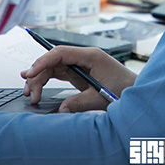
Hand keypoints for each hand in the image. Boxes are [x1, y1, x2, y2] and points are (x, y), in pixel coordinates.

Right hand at [21, 45, 135, 112]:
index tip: (31, 73)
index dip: (43, 62)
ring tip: (30, 93)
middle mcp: (83, 57)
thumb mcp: (101, 98)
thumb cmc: (124, 90)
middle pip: (53, 61)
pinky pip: (58, 73)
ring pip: (53, 67)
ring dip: (40, 78)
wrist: (135, 93)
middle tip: (29, 92)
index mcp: (91, 56)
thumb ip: (80, 103)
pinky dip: (46, 79)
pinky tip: (36, 85)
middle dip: (38, 75)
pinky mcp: (79, 73)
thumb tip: (61, 110)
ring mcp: (80, 64)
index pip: (61, 53)